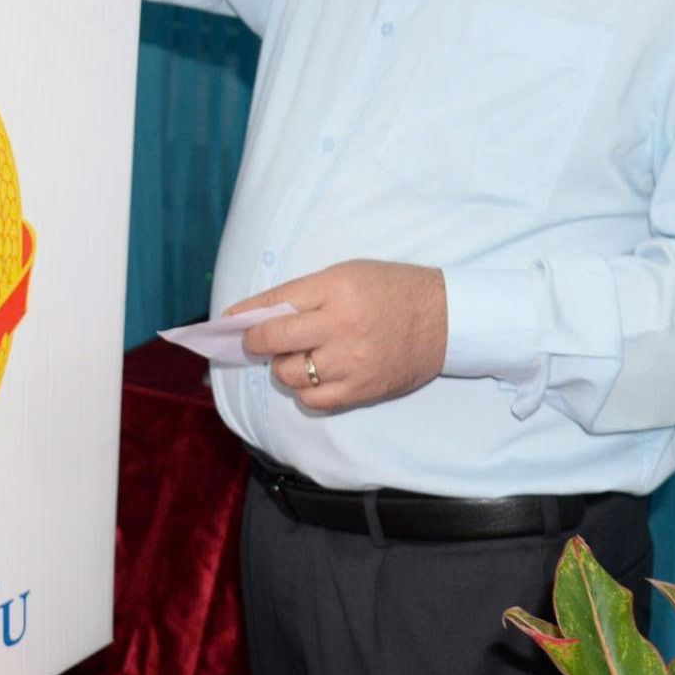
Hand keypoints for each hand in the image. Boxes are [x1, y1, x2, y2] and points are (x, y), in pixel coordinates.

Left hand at [231, 260, 446, 414]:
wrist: (446, 319)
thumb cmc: (392, 290)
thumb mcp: (347, 274)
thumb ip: (306, 294)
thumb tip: (259, 316)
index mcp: (336, 289)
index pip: (275, 304)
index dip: (244, 316)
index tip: (228, 322)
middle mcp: (341, 326)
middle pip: (274, 342)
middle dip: (256, 342)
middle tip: (258, 342)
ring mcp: (351, 362)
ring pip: (289, 375)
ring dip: (284, 367)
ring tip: (298, 356)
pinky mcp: (362, 390)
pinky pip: (313, 400)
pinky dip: (305, 390)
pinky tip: (314, 377)